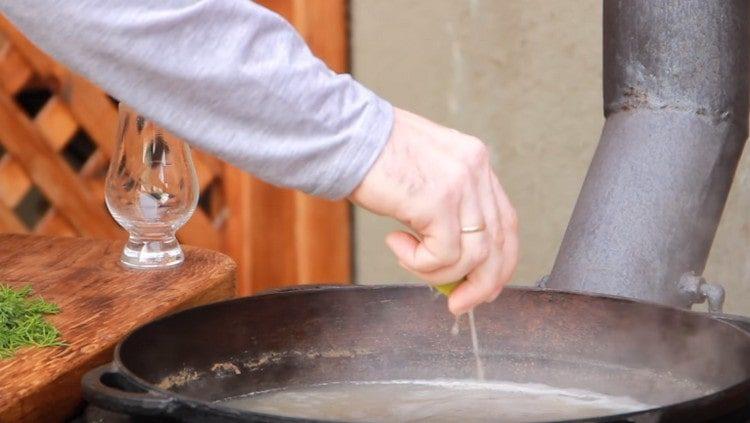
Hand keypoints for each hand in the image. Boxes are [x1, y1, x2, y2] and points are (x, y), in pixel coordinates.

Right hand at [349, 108, 518, 314]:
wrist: (343, 135)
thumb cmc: (372, 157)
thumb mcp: (423, 177)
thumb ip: (445, 209)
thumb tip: (453, 260)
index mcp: (474, 162)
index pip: (506, 222)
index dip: (499, 261)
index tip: (483, 286)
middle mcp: (475, 170)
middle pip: (499, 244)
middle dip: (482, 284)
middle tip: (459, 304)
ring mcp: (460, 184)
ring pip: (473, 257)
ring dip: (438, 274)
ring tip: (406, 259)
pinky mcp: (438, 200)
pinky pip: (443, 255)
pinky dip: (418, 263)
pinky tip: (395, 243)